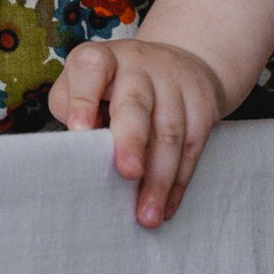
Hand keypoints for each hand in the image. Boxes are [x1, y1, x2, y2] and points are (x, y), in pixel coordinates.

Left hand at [48, 38, 222, 227]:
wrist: (177, 64)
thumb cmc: (114, 85)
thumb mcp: (85, 83)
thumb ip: (72, 109)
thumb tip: (76, 153)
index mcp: (102, 58)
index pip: (91, 68)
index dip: (83, 98)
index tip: (79, 131)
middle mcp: (138, 65)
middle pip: (135, 103)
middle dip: (132, 140)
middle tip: (127, 172)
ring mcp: (173, 82)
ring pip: (169, 132)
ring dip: (158, 178)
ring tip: (146, 215)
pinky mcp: (202, 103)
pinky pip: (193, 147)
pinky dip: (179, 182)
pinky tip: (165, 207)